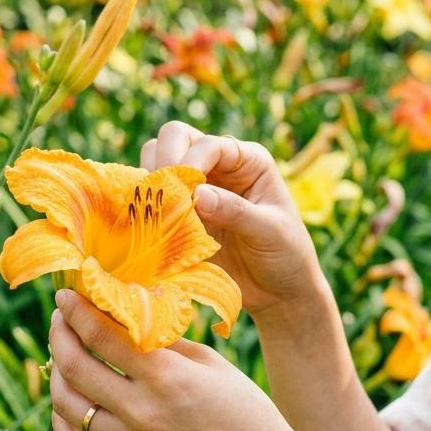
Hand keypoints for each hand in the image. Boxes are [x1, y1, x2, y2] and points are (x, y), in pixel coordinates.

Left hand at [47, 289, 303, 430]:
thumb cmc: (244, 409)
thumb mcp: (210, 363)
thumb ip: (164, 341)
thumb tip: (126, 313)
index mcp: (167, 377)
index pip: (101, 335)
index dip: (76, 309)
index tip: (66, 294)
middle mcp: (141, 412)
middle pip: (74, 366)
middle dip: (59, 333)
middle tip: (60, 317)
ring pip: (66, 404)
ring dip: (55, 372)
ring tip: (62, 354)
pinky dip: (61, 416)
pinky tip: (68, 397)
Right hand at [140, 121, 325, 324]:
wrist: (278, 291)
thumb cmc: (286, 256)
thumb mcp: (270, 232)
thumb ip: (236, 211)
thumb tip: (197, 194)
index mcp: (247, 161)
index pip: (209, 144)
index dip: (191, 161)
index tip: (188, 194)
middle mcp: (219, 166)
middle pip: (175, 138)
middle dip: (164, 161)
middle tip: (163, 196)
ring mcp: (195, 187)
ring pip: (156, 161)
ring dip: (152, 182)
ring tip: (158, 213)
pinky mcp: (179, 212)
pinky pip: (151, 196)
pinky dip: (144, 205)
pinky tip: (149, 224)